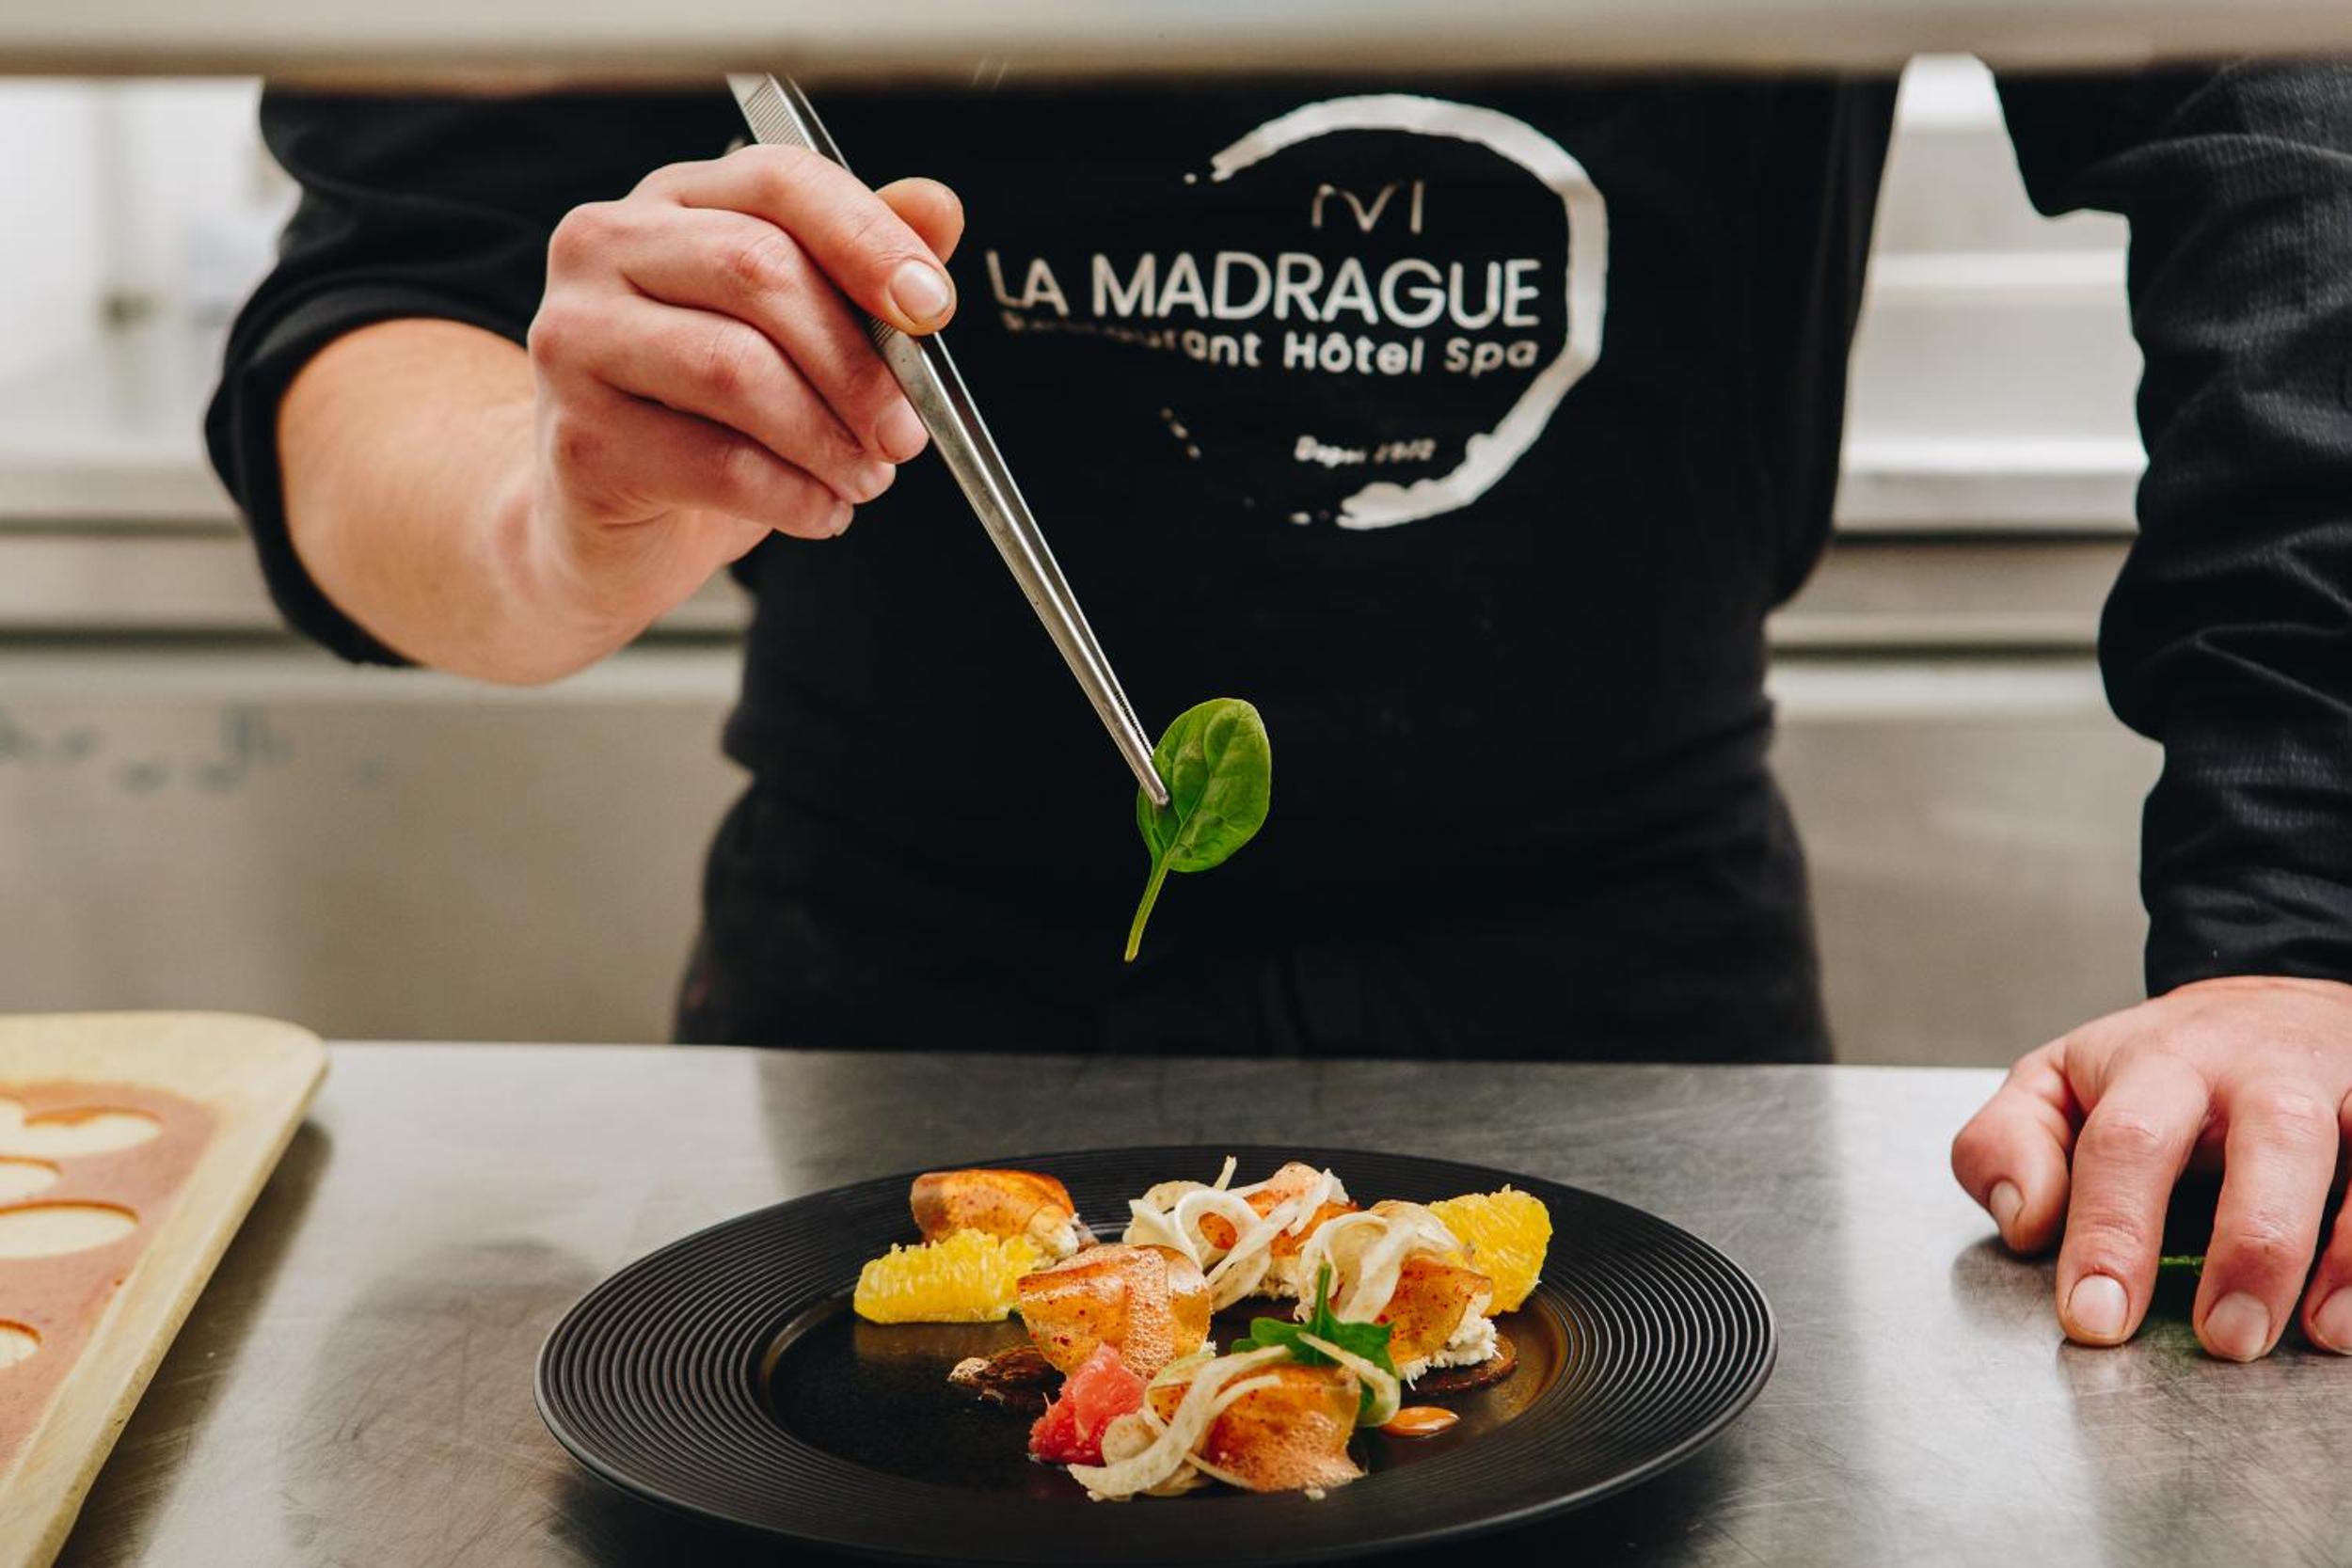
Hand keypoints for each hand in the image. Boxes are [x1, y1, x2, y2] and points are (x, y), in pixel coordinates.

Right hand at [522, 144, 963, 637]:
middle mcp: (606, 247)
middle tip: (906, 432)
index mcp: (674, 201)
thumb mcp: (793, 336)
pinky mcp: (579, 437)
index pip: (780, 182)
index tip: (932, 308)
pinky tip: (821, 511)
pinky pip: (716, 463)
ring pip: (736, 369)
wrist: (605, 521)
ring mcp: (576, 338)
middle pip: (761, 271)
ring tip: (864, 477)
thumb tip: (937, 208)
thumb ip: (858, 270)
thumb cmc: (705, 416)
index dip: (868, 239)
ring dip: (828, 438)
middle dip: (857, 363)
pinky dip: (794, 496)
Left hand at [1951, 975, 2351, 1359]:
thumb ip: (2006, 1146)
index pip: (2127, 1144)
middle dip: (2252, 1244)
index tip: (2095, 1317)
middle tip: (2226, 1338)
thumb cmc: (2153, 1072)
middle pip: (2273, 1136)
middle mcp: (2263, 1072)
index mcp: (2160, 1065)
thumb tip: (2023, 1222)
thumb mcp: (2054, 1087)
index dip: (2109, 1234)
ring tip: (2320, 1333)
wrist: (2268, 1007)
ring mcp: (2345, 1092)